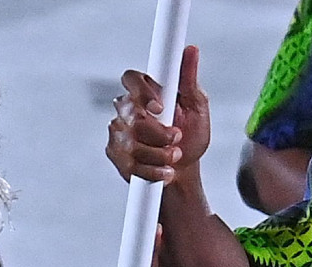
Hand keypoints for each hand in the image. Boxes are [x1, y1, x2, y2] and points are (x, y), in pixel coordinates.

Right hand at [106, 45, 209, 183]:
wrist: (183, 170)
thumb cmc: (190, 137)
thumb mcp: (197, 107)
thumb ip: (189, 80)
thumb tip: (191, 51)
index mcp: (147, 91)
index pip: (131, 79)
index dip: (142, 92)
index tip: (159, 108)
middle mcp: (128, 109)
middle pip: (130, 114)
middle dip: (158, 133)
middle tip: (176, 138)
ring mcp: (118, 131)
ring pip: (129, 141)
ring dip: (158, 153)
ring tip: (174, 156)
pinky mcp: (115, 153)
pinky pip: (127, 162)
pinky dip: (151, 169)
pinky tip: (163, 169)